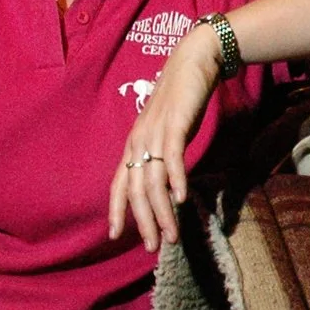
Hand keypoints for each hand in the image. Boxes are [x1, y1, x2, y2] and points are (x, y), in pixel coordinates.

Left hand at [108, 26, 223, 251]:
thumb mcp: (167, 132)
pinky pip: (172, 157)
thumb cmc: (181, 100)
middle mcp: (139, 141)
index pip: (119, 184)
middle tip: (152, 247)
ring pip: (154, 181)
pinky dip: (176, 180)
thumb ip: (163, 156)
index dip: (116, 211)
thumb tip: (166, 185)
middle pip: (135, 190)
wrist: (193, 62)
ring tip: (172, 235)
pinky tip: (182, 199)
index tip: (116, 237)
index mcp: (134, 145)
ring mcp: (156, 133)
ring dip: (163, 212)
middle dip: (143, 222)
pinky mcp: (176, 124)